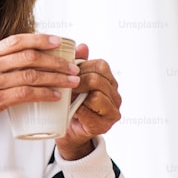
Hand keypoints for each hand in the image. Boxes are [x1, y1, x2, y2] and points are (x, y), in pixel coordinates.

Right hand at [0, 33, 80, 135]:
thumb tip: (11, 64)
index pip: (16, 41)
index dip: (40, 39)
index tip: (58, 41)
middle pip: (29, 56)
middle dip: (56, 60)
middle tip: (73, 65)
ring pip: (31, 74)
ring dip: (56, 77)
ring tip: (72, 81)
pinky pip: (25, 94)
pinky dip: (43, 94)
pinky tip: (55, 96)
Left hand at [55, 43, 121, 159]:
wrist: (67, 132)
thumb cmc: (69, 104)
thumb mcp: (71, 81)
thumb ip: (77, 64)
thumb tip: (82, 46)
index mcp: (109, 81)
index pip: (100, 65)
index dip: (82, 67)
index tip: (65, 72)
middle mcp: (115, 95)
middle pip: (98, 79)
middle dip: (78, 81)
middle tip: (61, 85)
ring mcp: (113, 111)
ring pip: (97, 94)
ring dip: (78, 95)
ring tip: (65, 96)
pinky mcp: (106, 125)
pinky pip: (92, 112)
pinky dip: (79, 109)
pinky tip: (70, 109)